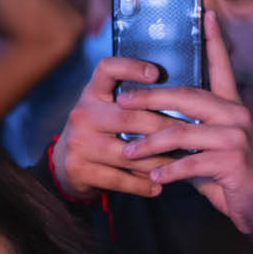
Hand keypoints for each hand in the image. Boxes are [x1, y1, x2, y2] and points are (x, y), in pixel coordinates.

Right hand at [50, 57, 179, 200]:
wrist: (63, 165)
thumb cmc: (97, 133)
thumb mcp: (104, 110)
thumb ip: (130, 104)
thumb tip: (178, 101)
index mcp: (92, 94)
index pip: (107, 69)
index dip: (130, 67)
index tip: (155, 73)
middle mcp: (83, 114)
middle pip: (128, 117)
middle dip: (163, 126)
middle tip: (188, 133)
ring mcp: (79, 143)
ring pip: (127, 153)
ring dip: (157, 161)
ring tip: (178, 164)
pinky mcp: (79, 170)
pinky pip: (119, 179)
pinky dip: (141, 185)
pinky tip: (157, 186)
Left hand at [116, 11, 252, 235]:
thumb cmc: (237, 181)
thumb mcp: (212, 154)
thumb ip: (190, 140)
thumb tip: (155, 135)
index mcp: (233, 108)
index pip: (222, 67)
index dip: (214, 40)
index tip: (206, 12)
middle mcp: (236, 116)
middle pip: (187, 96)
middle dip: (150, 98)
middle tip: (121, 101)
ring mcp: (236, 138)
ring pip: (182, 133)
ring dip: (149, 145)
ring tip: (127, 152)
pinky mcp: (233, 162)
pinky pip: (191, 164)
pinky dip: (169, 171)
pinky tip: (154, 177)